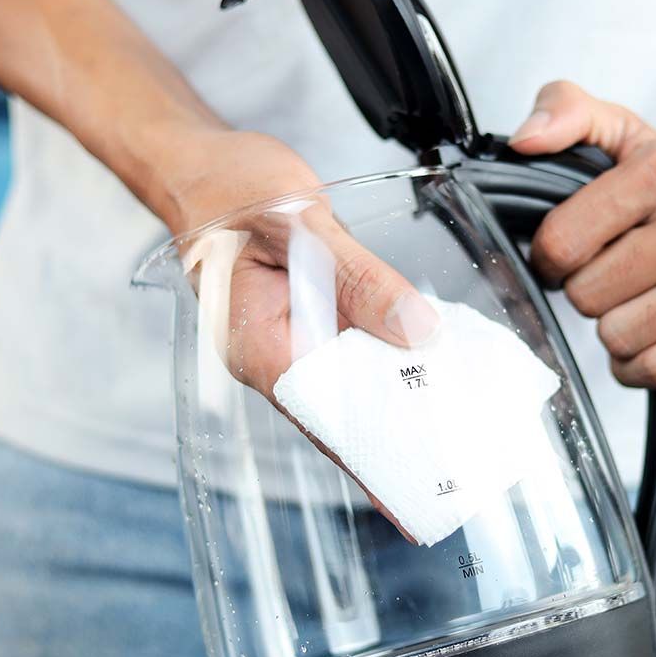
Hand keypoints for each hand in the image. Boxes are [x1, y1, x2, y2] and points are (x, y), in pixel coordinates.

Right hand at [153, 130, 437, 539]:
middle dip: (395, 441)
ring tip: (455, 433)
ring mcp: (288, 338)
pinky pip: (351, 350)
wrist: (199, 160)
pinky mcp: (306, 317)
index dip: (369, 458)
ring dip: (398, 402)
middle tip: (454, 474)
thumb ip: (360, 277)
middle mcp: (272, 353)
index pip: (323, 418)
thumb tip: (417, 332)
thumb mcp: (299, 221)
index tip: (407, 496)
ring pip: (351, 384)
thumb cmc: (228, 185)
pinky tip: (430, 370)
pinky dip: (389, 360)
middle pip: (341, 412)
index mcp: (259, 343)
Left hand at [508, 82, 655, 387]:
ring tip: (631, 299)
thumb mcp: (625, 130)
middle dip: (585, 289)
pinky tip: (647, 333)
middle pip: (587, 296)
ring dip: (612, 327)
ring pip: (619, 338)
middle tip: (608, 272)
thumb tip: (526, 138)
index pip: (562, 242)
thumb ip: (565, 110)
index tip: (565, 252)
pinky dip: (638, 363)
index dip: (549, 256)